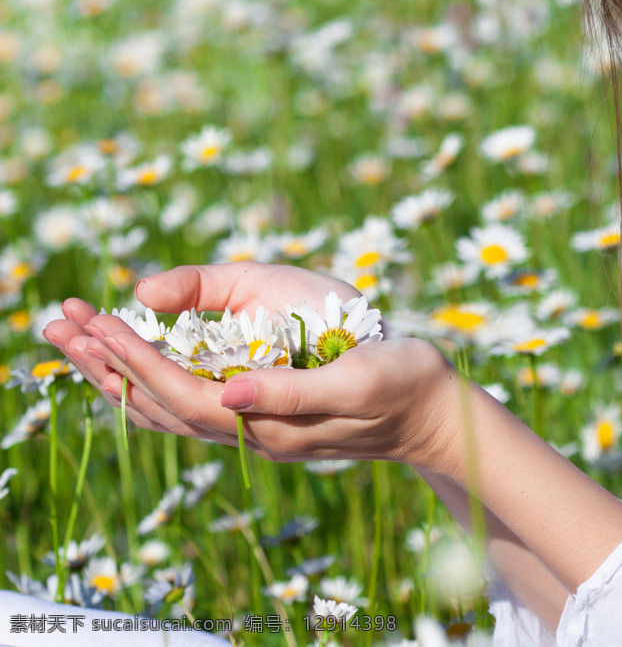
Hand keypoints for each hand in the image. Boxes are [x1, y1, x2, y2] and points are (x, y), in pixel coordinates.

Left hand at [43, 263, 459, 469]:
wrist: (430, 411)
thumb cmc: (403, 382)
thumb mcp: (359, 379)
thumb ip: (294, 390)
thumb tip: (228, 392)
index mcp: (269, 423)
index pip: (182, 395)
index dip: (136, 359)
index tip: (99, 320)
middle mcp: (249, 434)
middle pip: (156, 406)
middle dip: (104, 363)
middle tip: (58, 321)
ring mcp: (252, 428)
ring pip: (163, 408)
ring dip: (114, 372)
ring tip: (74, 338)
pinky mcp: (259, 413)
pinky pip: (184, 404)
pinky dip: (146, 380)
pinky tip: (132, 364)